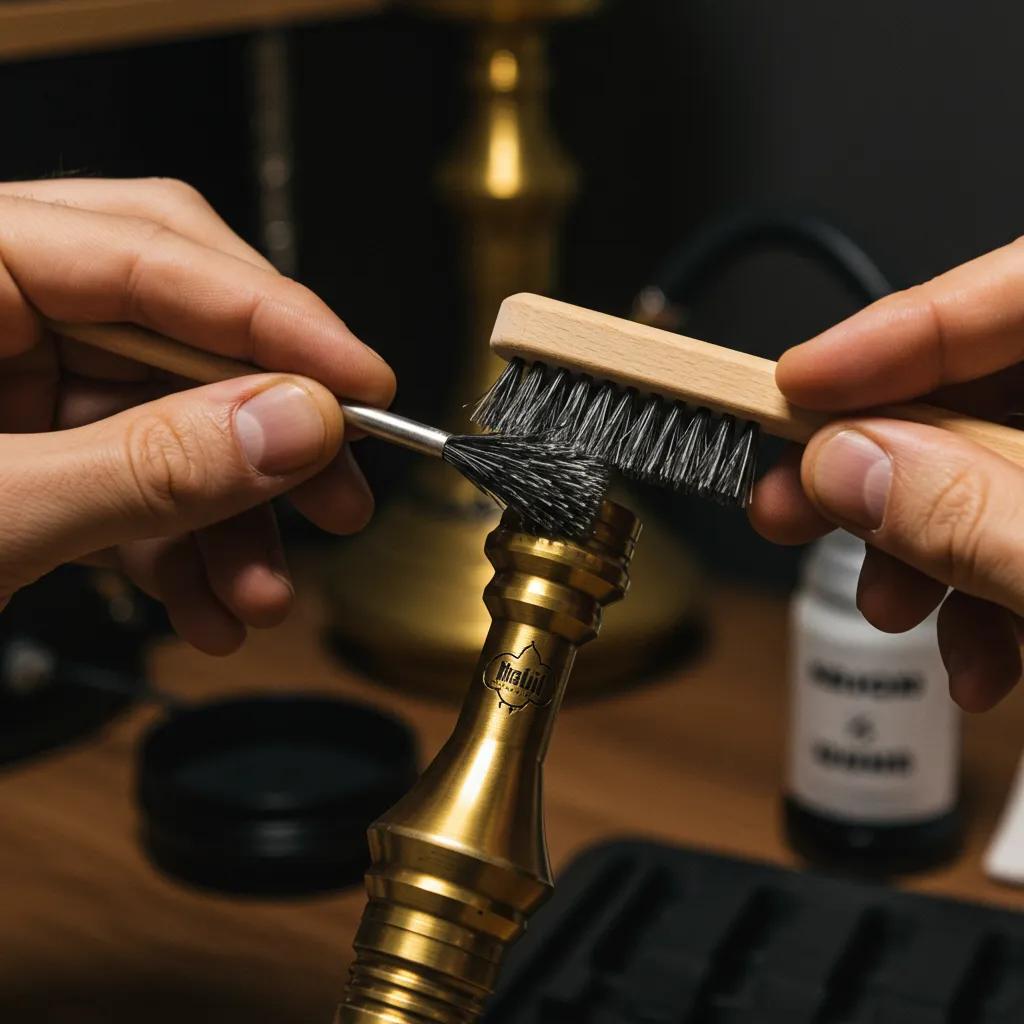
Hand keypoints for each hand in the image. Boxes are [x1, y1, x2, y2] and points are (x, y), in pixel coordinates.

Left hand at [0, 178, 394, 653]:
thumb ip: (145, 466)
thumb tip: (294, 425)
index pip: (151, 249)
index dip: (277, 319)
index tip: (365, 386)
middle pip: (172, 327)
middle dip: (262, 426)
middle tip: (336, 493)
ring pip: (161, 418)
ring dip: (223, 515)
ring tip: (256, 593)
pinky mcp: (12, 443)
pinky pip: (124, 473)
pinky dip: (173, 543)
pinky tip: (201, 603)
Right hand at [749, 237, 1023, 711]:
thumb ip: (972, 517)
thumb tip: (846, 465)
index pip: (1023, 289)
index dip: (894, 330)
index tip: (791, 382)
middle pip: (988, 387)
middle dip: (883, 458)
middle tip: (793, 501)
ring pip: (999, 470)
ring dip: (924, 544)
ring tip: (888, 606)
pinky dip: (986, 594)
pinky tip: (974, 655)